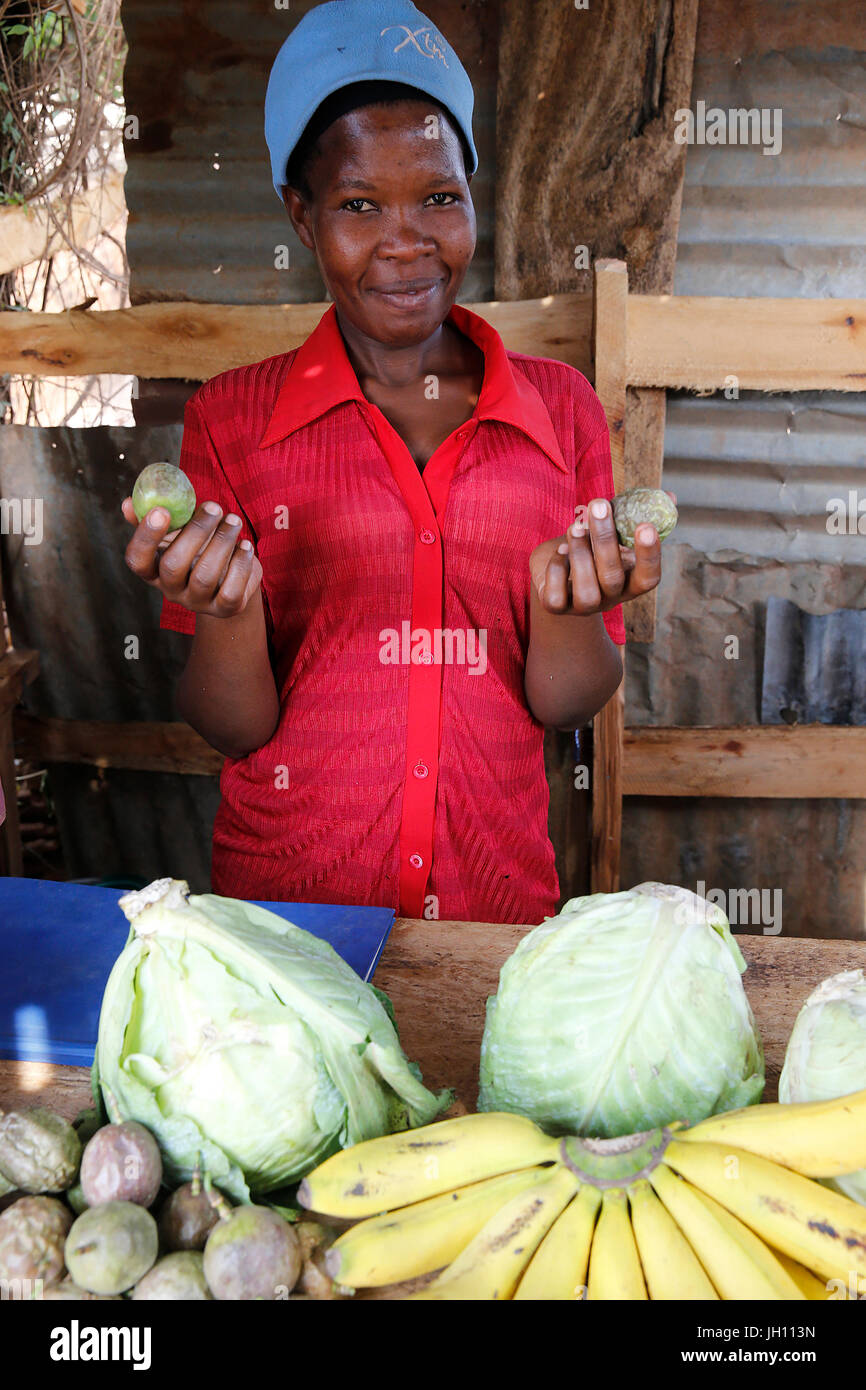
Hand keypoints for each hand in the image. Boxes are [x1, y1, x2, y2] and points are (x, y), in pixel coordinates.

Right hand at [121, 497, 262, 616]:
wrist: (231, 574)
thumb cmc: (198, 547)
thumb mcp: (177, 532)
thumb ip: (156, 518)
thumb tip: (127, 503)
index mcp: (154, 570)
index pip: (137, 560)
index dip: (145, 537)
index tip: (161, 510)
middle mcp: (171, 590)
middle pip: (173, 566)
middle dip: (195, 532)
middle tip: (214, 506)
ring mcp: (198, 602)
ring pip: (205, 576)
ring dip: (222, 542)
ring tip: (234, 519)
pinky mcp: (225, 608)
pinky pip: (231, 591)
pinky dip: (240, 565)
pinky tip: (245, 545)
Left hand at [530, 493, 674, 615]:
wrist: (557, 563)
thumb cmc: (593, 543)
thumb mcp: (614, 529)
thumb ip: (637, 515)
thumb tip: (670, 497)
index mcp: (631, 581)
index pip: (649, 577)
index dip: (649, 555)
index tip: (647, 525)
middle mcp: (611, 598)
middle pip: (612, 578)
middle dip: (604, 538)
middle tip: (598, 505)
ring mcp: (584, 606)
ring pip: (586, 591)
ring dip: (580, 554)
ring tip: (575, 526)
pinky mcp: (557, 606)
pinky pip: (556, 596)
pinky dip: (557, 569)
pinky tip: (560, 550)